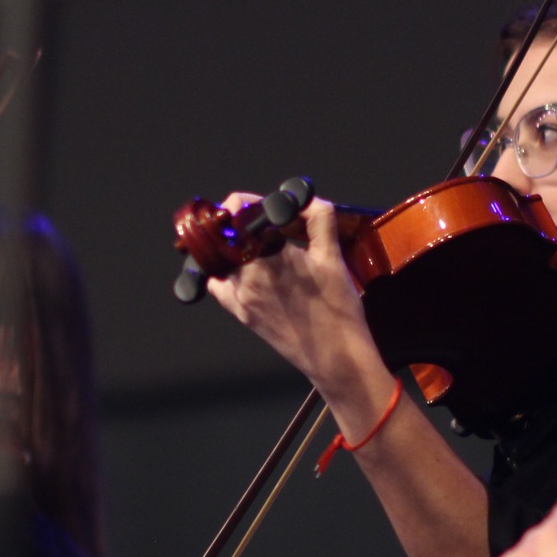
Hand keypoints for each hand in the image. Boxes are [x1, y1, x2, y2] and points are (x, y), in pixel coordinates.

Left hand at [204, 196, 375, 392]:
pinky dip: (226, 270)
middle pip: (227, 233)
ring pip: (220, 256)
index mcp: (272, 256)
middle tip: (261, 223)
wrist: (335, 357)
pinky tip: (246, 268)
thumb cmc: (338, 310)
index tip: (258, 203)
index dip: (246, 201)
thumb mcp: (333, 257)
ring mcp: (240, 296)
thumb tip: (304, 200)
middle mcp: (249, 275)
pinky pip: (218, 283)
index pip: (240, 214)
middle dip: (241, 222)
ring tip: (257, 246)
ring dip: (234, 245)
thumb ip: (319, 219)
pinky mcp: (239, 313)